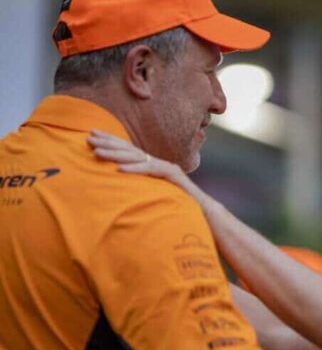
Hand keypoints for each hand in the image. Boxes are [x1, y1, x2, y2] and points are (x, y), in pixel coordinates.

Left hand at [87, 130, 209, 207]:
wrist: (204, 215)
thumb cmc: (177, 208)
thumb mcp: (152, 196)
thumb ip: (138, 189)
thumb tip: (115, 189)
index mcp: (151, 167)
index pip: (128, 150)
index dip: (110, 141)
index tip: (91, 135)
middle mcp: (158, 164)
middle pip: (130, 149)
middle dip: (109, 142)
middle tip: (88, 136)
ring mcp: (166, 168)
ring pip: (138, 158)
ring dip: (116, 154)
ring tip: (97, 152)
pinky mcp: (174, 176)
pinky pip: (152, 171)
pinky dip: (135, 169)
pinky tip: (119, 169)